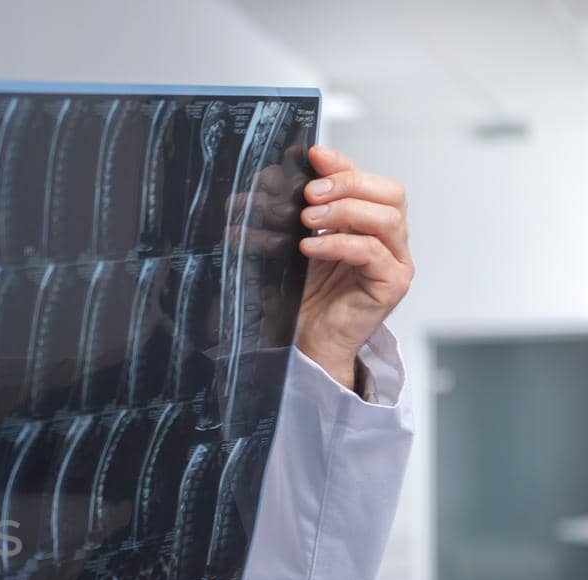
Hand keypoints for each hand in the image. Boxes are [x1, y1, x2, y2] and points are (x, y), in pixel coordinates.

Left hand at [294, 144, 413, 389]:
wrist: (305, 342)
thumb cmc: (302, 297)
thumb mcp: (291, 245)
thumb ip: (286, 214)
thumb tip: (265, 179)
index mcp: (368, 224)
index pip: (367, 181)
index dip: (343, 165)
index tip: (312, 155)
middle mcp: (389, 239)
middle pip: (389, 193)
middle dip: (348, 183)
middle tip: (309, 192)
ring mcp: (395, 262)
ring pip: (386, 218)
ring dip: (345, 210)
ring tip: (307, 218)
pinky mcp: (391, 285)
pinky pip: (373, 253)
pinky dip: (339, 243)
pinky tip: (310, 246)